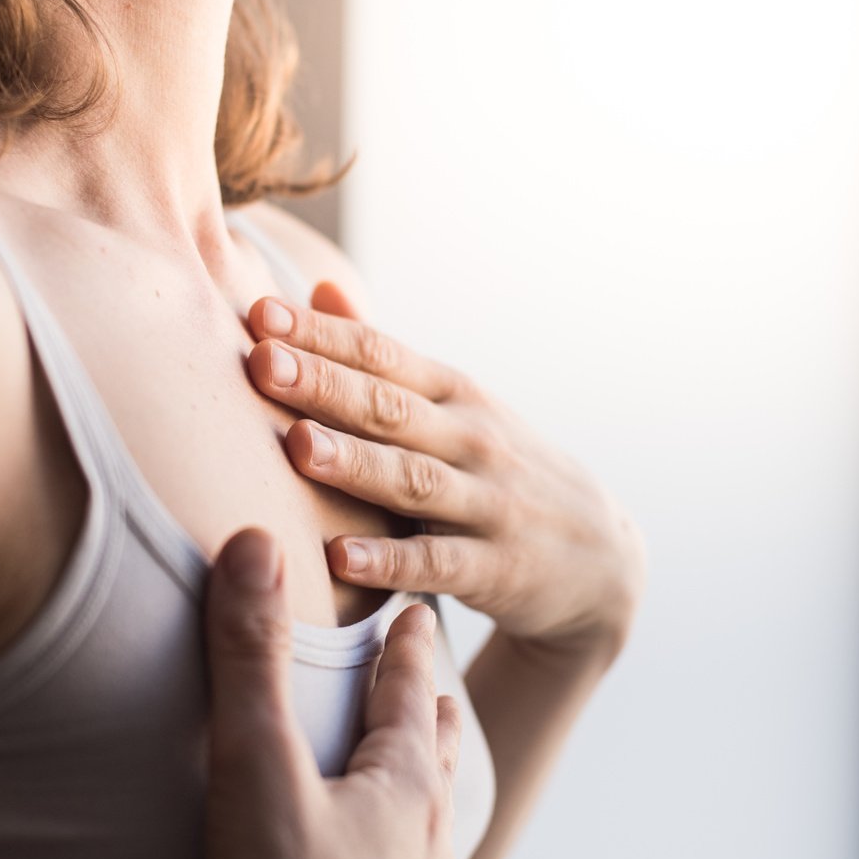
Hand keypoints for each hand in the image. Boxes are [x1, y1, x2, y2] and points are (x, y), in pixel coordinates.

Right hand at [204, 528, 460, 858]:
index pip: (412, 691)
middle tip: (428, 679)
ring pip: (426, 824)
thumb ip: (250, 659)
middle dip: (427, 710)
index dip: (409, 646)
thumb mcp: (257, 769)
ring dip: (416, 783)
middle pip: (435, 756)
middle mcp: (420, 844)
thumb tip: (255, 543)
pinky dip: (392, 852)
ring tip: (407, 772)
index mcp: (402, 787)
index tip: (413, 611)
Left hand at [244, 284, 646, 662]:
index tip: (259, 315)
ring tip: (297, 448)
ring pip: (413, 480)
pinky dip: (389, 561)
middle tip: (262, 364)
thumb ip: (382, 357)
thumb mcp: (453, 406)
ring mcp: (487, 503)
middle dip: (325, 384)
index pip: (381, 355)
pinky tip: (339, 558)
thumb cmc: (498, 470)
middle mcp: (471, 439)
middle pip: (390, 407)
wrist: (600, 558)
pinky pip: (437, 564)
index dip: (322, 334)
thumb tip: (318, 290)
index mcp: (452, 395)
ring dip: (354, 463)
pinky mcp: (496, 568)